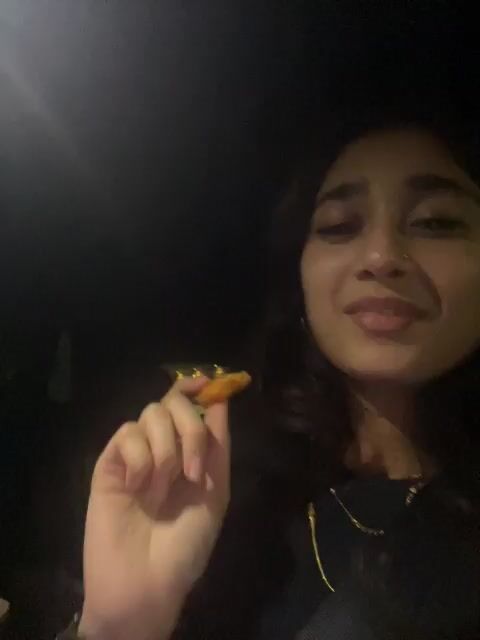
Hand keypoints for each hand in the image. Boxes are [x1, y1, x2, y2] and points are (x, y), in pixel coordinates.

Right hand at [79, 376, 230, 639]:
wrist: (147, 581)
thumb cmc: (186, 544)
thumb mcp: (216, 493)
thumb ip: (217, 445)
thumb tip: (220, 399)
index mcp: (190, 453)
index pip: (191, 405)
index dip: (199, 389)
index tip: (207, 383)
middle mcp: (163, 447)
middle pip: (173, 402)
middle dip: (190, 430)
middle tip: (193, 471)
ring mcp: (134, 454)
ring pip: (150, 414)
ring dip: (165, 451)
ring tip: (161, 489)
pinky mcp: (108, 463)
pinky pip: (126, 435)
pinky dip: (139, 459)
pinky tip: (137, 487)